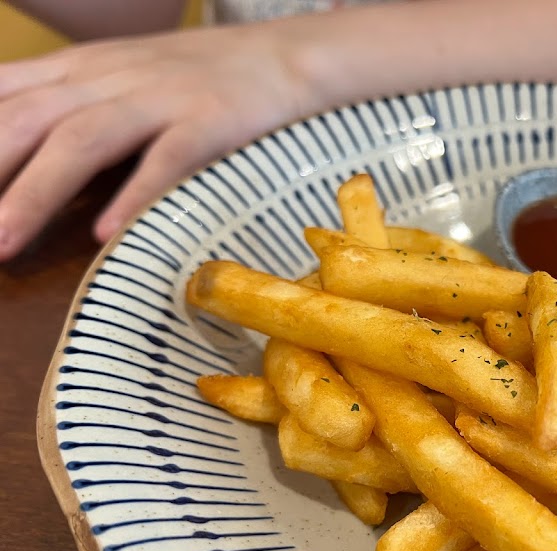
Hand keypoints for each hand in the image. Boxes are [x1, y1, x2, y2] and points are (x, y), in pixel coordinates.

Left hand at [0, 22, 320, 259]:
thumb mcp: (117, 79)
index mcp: (79, 70)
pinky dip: (134, 194)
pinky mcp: (211, 121)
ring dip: (36, 193)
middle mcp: (108, 79)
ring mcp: (160, 98)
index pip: (1, 100)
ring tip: (4, 243)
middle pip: (27, 121)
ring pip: (82, 140)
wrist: (284, 56)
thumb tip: (17, 158)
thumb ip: (67, 107)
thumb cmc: (199, 80)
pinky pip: (167, 158)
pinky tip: (107, 234)